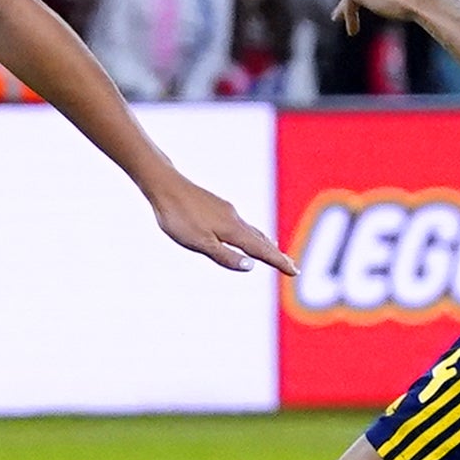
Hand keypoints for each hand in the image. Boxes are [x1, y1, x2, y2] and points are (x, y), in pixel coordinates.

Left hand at [147, 173, 296, 273]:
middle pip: (261, 240)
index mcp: (232, 230)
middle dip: (277, 254)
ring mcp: (227, 211)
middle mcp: (234, 219)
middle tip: (292, 266)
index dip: (278, 261)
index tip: (294, 272)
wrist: (165, 186)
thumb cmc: (179, 217)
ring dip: (265, 243)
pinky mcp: (218, 207)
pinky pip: (242, 224)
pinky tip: (246, 234)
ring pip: (252, 231)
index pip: (262, 250)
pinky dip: (252, 234)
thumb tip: (251, 265)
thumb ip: (225, 255)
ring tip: (275, 252)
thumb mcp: (200, 243)